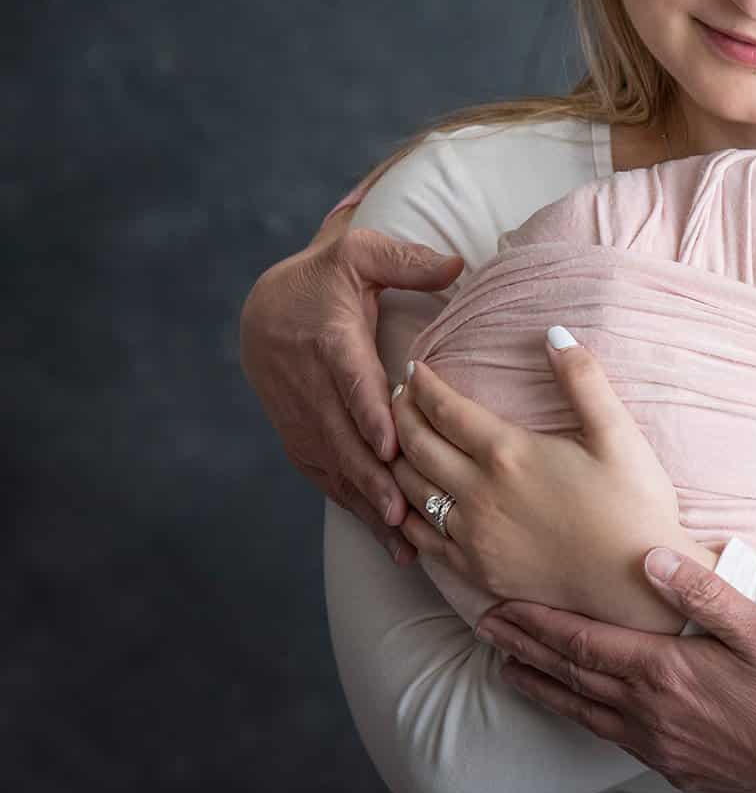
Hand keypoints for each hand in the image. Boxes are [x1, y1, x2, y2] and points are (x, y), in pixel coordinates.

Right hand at [238, 207, 462, 563]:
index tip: (389, 446)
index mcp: (329, 341)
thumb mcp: (359, 253)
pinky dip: (352, 504)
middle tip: (403, 512)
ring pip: (333, 466)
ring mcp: (300, 418)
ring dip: (365, 503)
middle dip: (371, 478)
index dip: (367, 415)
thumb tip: (457, 264)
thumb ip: (406, 260)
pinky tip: (383, 534)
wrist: (262, 309)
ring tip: (401, 540)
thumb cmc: (325, 276)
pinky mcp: (297, 438)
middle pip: (341, 438)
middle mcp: (309, 386)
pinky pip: (324, 475)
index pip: (350, 382)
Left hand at [389, 331, 715, 630]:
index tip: (413, 366)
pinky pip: (421, 537)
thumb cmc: (634, 504)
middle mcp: (479, 493)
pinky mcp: (475, 570)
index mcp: (510, 453)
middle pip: (417, 445)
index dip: (424, 384)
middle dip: (401, 413)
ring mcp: (472, 536)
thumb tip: (554, 332)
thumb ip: (583, 379)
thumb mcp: (618, 433)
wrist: (635, 582)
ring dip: (397, 458)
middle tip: (397, 393)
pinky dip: (404, 512)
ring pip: (410, 490)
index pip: (446, 409)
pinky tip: (408, 501)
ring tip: (397, 438)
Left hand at [479, 549, 755, 792]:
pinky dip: (579, 715)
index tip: (500, 606)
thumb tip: (651, 557)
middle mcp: (651, 712)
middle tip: (485, 629)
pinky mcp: (675, 766)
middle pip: (571, 676)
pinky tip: (579, 709)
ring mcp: (660, 744)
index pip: (584, 642)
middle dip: (524, 649)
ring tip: (510, 669)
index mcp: (667, 671)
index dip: (538, 623)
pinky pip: (609, 737)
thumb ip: (705, 593)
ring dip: (542, 686)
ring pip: (582, 711)